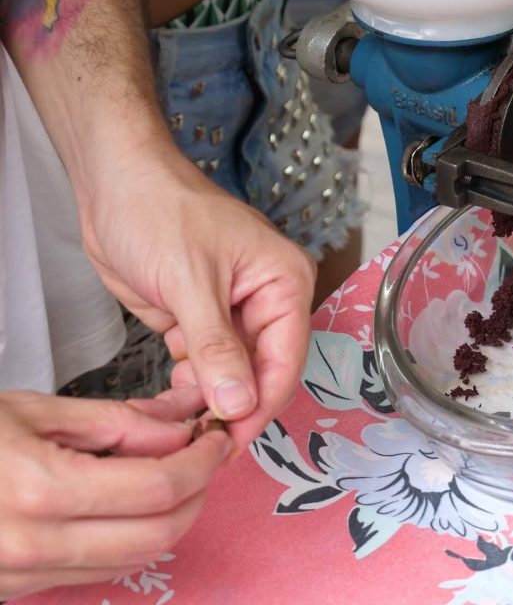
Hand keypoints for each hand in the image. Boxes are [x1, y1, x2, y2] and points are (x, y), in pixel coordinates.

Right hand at [0, 388, 228, 599]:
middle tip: (203, 457)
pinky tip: (128, 505)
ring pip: (134, 558)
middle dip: (197, 493)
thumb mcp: (34, 411)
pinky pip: (98, 571)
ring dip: (170, 519)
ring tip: (171, 476)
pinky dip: (130, 539)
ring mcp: (23, 576)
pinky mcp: (16, 591)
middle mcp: (34, 544)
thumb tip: (181, 431)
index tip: (216, 439)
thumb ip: (118, 423)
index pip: (161, 487)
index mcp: (40, 490)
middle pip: (161, 531)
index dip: (202, 462)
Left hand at [78, 145, 315, 449]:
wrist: (112, 182)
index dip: (261, 405)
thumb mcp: (189, 282)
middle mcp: (267, 301)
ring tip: (172, 426)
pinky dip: (185, 389)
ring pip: (230, 376)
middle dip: (232, 407)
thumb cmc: (159, 210)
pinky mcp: (199, 320)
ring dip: (205, 402)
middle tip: (199, 444)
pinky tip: (165, 405)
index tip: (231, 442)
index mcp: (285, 282)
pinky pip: (201, 368)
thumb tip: (239, 404)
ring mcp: (232, 313)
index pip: (285, 359)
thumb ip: (215, 347)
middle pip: (261, 373)